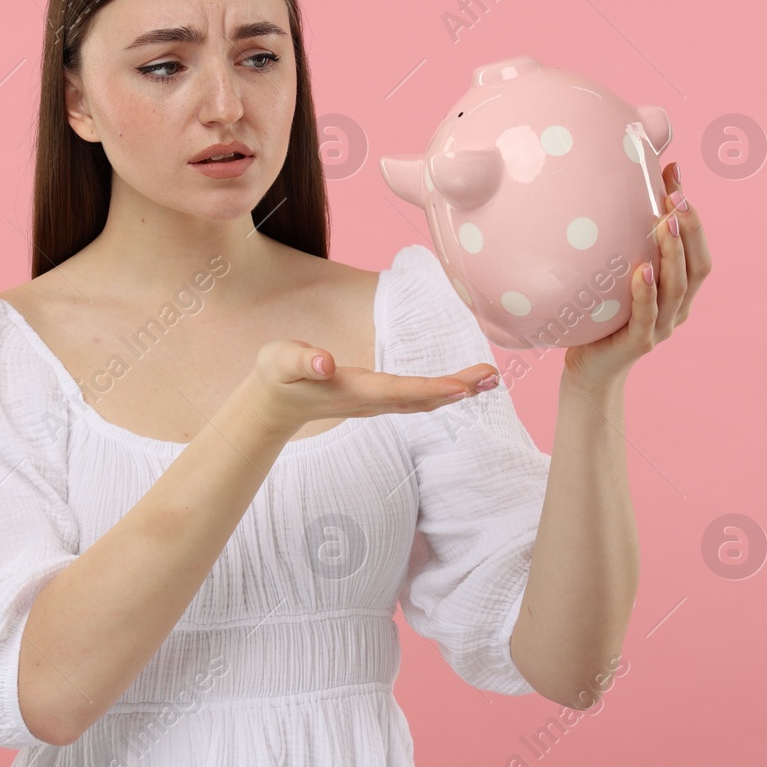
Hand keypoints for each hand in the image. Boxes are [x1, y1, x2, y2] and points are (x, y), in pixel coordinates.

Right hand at [250, 339, 499, 434]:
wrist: (273, 406)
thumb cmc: (277, 378)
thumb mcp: (278, 362)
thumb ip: (300, 360)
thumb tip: (324, 363)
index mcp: (352, 391)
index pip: (399, 391)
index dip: (431, 390)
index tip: (462, 387)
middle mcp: (371, 402)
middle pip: (421, 400)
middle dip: (458, 390)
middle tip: (493, 376)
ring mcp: (376, 404)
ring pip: (424, 402)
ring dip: (458, 391)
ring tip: (490, 379)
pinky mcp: (378, 400)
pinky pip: (418, 399)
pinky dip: (444, 391)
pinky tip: (464, 385)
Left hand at [563, 160, 711, 390]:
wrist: (590, 369)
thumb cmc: (605, 316)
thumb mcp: (620, 277)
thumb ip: (630, 244)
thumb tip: (622, 189)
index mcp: (680, 291)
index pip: (697, 249)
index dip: (691, 213)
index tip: (676, 174)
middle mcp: (678, 308)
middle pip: (697, 266)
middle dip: (690, 228)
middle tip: (677, 194)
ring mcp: (661, 327)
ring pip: (677, 288)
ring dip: (673, 253)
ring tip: (665, 222)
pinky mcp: (640, 343)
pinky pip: (646, 315)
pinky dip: (646, 292)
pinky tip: (642, 270)